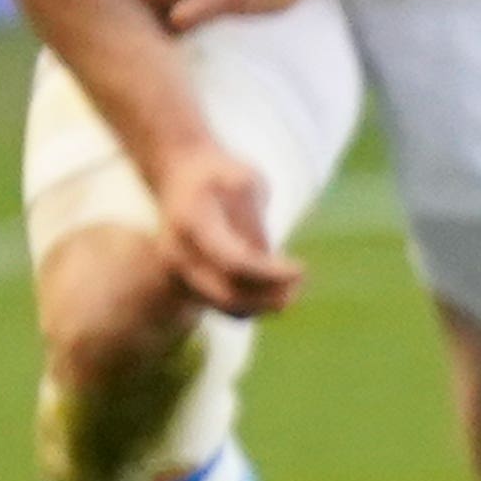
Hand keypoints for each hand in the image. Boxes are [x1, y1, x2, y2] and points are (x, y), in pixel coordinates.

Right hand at [146, 140, 301, 320]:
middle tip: (300, 282)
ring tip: (294, 289)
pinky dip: (254, 304)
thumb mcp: (244, 182)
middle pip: (228, 295)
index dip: (271, 273)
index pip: (234, 263)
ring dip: (264, 305)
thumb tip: (268, 261)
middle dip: (269, 297)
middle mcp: (179, 255)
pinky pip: (225, 305)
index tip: (301, 268)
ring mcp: (179, 271)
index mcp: (191, 224)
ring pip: (227, 307)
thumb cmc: (218, 174)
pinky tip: (278, 288)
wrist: (179, 173)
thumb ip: (253, 221)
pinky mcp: (190, 280)